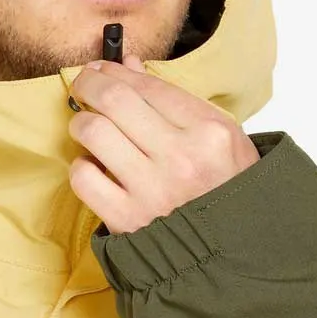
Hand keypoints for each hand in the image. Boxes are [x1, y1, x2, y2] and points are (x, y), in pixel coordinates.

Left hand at [67, 54, 260, 234]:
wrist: (234, 251)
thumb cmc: (228, 188)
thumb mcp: (220, 136)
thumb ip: (173, 100)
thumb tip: (127, 66)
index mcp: (209, 132)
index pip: (147, 86)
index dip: (116, 70)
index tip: (102, 68)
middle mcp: (180, 158)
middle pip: (114, 99)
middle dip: (89, 83)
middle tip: (84, 84)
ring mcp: (151, 190)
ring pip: (92, 131)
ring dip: (82, 122)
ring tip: (88, 126)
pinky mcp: (126, 220)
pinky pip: (83, 177)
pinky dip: (82, 166)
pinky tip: (95, 167)